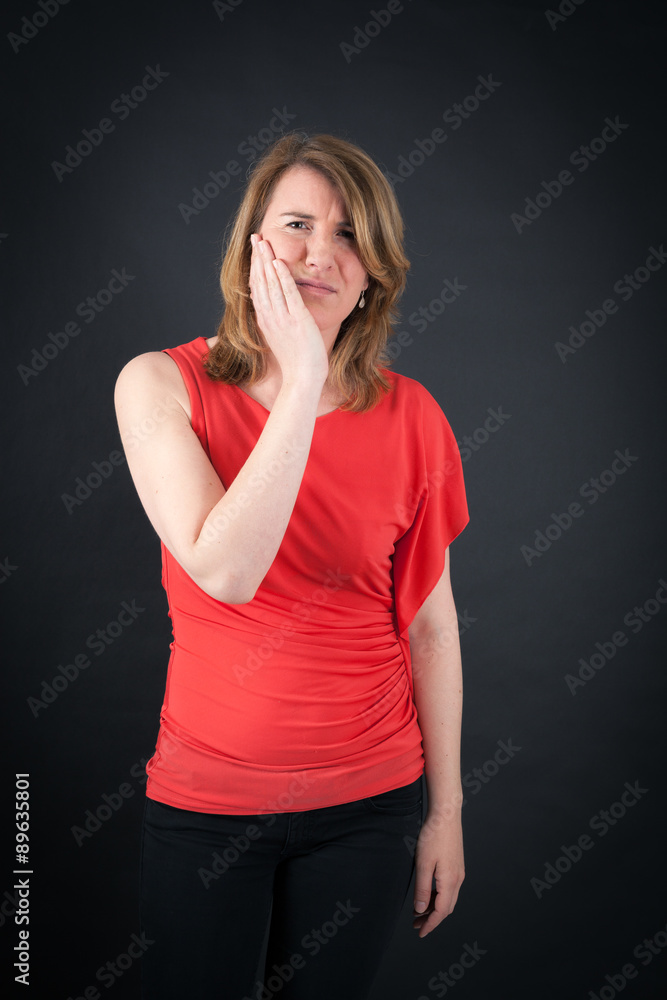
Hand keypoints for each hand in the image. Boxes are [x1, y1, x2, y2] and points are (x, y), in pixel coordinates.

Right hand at [248, 234, 328, 385]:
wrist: (303, 379)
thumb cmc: (297, 362)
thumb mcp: (282, 337)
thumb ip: (278, 320)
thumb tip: (276, 309)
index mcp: (266, 321)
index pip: (256, 288)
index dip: (254, 267)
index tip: (254, 251)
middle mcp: (270, 317)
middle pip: (260, 281)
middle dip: (257, 257)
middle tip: (255, 237)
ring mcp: (283, 318)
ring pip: (271, 284)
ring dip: (266, 260)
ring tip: (263, 241)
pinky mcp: (297, 320)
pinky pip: (288, 294)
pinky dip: (282, 277)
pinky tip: (278, 262)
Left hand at [412, 812, 464, 937]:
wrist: (446, 815)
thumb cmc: (433, 836)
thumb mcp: (423, 863)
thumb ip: (422, 888)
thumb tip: (421, 910)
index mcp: (450, 881)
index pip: (441, 912)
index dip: (431, 924)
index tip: (420, 933)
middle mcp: (458, 879)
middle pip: (446, 908)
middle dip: (432, 919)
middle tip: (416, 925)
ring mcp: (459, 872)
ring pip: (448, 899)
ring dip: (435, 908)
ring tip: (419, 911)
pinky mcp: (456, 865)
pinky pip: (449, 889)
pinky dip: (438, 897)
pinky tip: (428, 894)